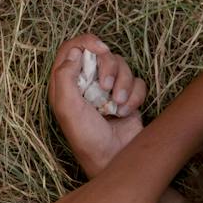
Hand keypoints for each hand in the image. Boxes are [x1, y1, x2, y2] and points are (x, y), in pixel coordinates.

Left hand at [49, 34, 148, 178]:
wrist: (114, 159)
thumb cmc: (86, 138)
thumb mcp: (67, 108)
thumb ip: (64, 77)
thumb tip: (73, 52)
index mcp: (66, 83)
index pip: (72, 48)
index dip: (86, 42)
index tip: (99, 49)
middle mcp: (87, 83)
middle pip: (102, 54)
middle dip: (109, 68)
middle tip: (106, 88)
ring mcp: (108, 89)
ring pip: (122, 66)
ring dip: (123, 85)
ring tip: (118, 106)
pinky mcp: (128, 97)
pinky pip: (137, 82)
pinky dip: (135, 96)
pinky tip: (126, 112)